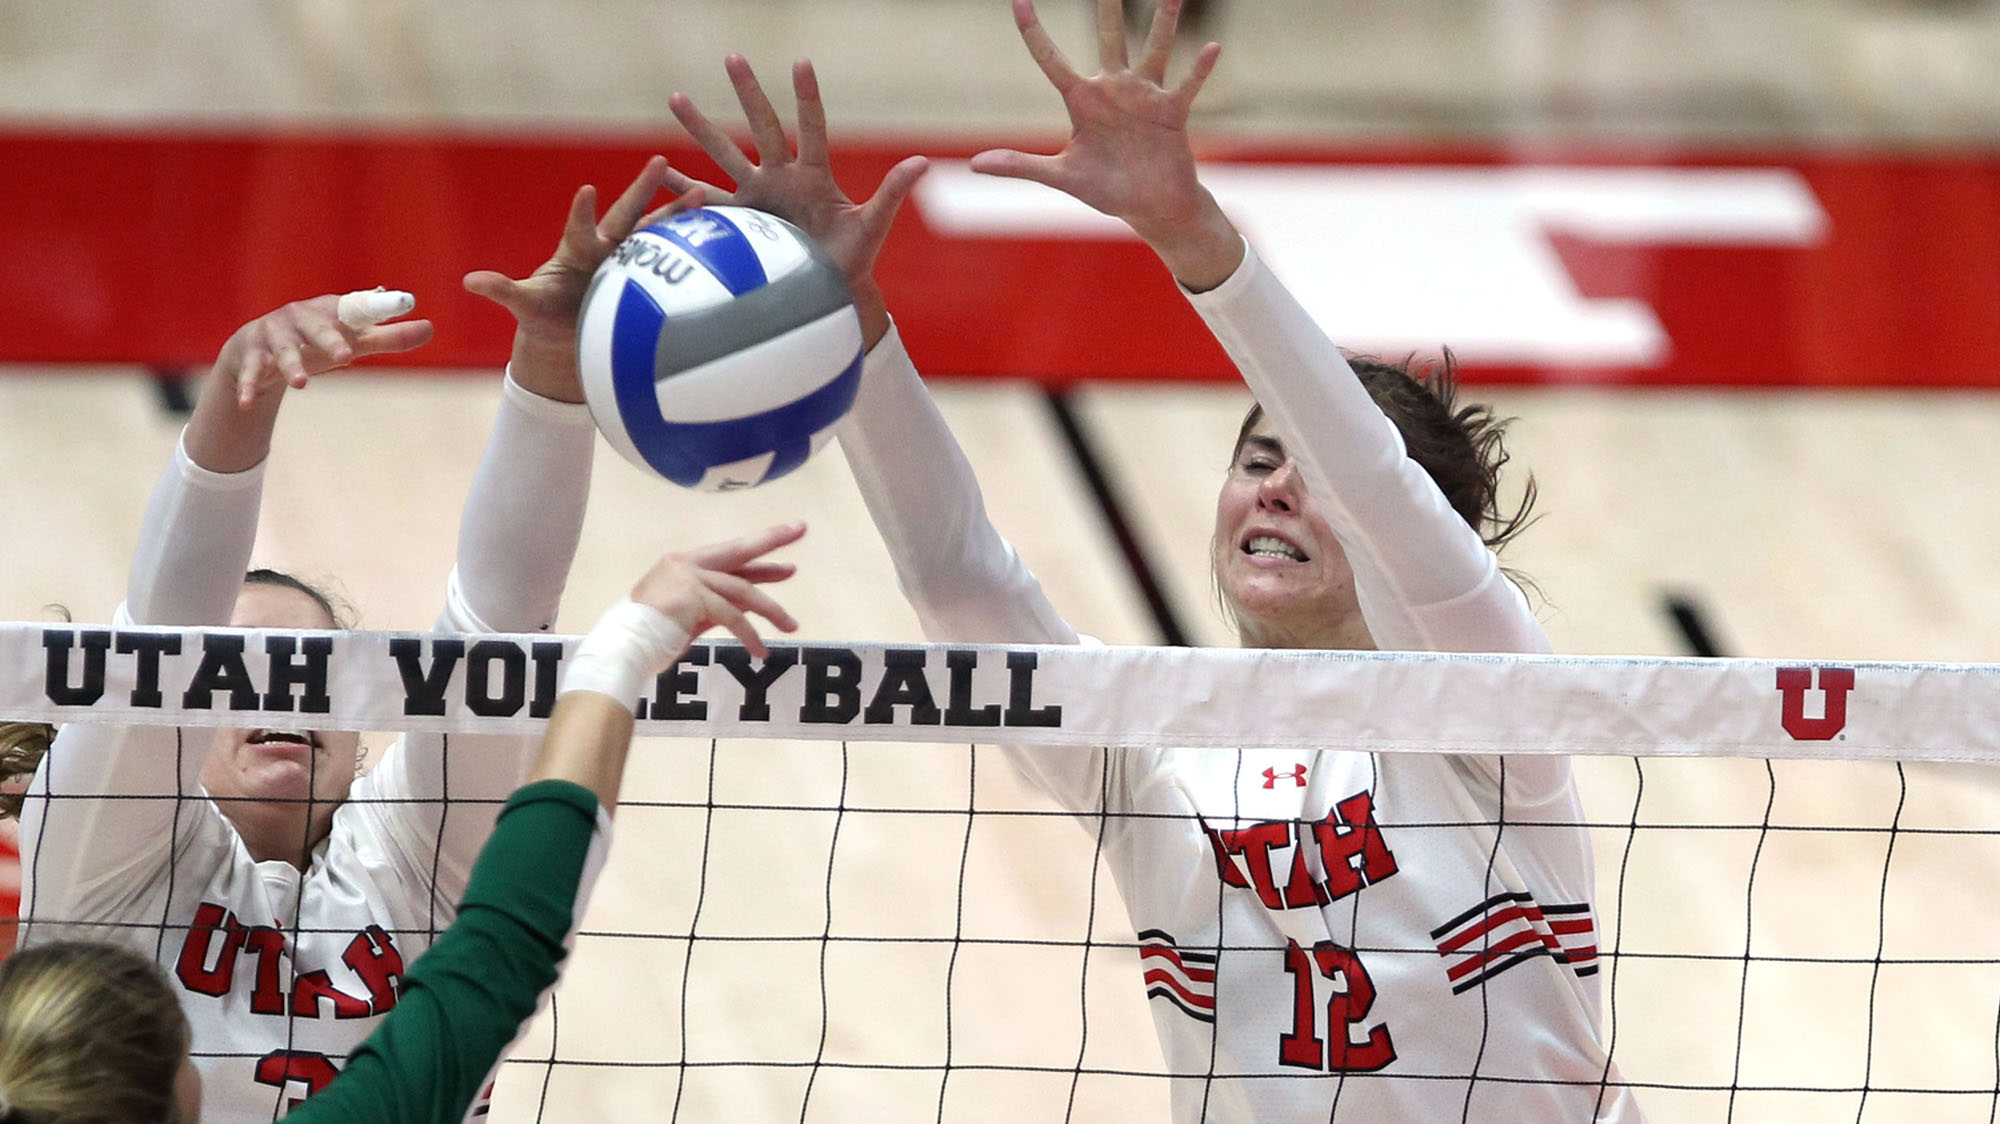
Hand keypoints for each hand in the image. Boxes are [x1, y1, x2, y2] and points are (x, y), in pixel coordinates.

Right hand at [213, 292, 432, 409]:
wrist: (256, 349)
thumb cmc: (315, 341)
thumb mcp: (352, 340)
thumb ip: (388, 337)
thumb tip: (429, 328)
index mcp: (329, 310)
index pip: (356, 308)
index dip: (376, 307)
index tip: (402, 303)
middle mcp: (299, 318)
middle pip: (316, 328)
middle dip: (329, 340)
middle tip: (345, 356)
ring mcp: (273, 336)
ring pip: (282, 351)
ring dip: (290, 365)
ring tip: (300, 383)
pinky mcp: (250, 356)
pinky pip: (250, 373)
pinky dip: (248, 387)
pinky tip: (247, 403)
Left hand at [462, 156, 704, 400]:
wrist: (570, 330)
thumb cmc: (545, 315)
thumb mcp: (525, 305)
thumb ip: (503, 291)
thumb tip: (469, 282)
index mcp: (577, 251)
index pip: (579, 227)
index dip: (582, 211)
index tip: (586, 191)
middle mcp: (606, 247)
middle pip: (627, 216)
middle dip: (643, 189)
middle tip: (661, 160)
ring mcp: (630, 260)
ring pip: (656, 233)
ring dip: (678, 215)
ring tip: (702, 193)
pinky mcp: (647, 276)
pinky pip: (672, 260)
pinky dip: (692, 249)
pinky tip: (720, 233)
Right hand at [629, 521, 805, 658]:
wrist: (622, 648)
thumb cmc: (649, 636)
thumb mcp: (688, 615)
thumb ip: (715, 605)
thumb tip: (748, 607)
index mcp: (681, 564)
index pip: (729, 557)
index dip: (759, 556)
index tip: (785, 554)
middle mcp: (686, 564)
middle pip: (738, 550)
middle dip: (771, 540)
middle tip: (800, 529)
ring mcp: (690, 578)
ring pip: (742, 590)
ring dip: (771, 610)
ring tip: (791, 626)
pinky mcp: (694, 597)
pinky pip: (732, 616)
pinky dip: (750, 635)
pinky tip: (761, 651)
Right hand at [668, 57, 927, 344]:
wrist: (828, 289)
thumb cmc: (853, 258)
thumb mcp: (873, 226)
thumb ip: (892, 193)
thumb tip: (922, 163)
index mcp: (815, 175)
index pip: (812, 128)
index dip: (808, 98)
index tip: (801, 62)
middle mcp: (783, 178)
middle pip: (762, 127)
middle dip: (748, 93)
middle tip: (733, 56)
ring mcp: (758, 197)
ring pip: (725, 155)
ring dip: (701, 128)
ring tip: (676, 98)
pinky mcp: (740, 221)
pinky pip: (706, 203)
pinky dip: (682, 191)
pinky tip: (660, 175)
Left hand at [971, 0, 1241, 289]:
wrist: (1151, 207)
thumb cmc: (1107, 190)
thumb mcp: (1061, 177)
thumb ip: (1021, 166)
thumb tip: (974, 165)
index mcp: (1082, 101)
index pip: (1051, 60)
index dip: (1034, 31)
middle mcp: (1114, 89)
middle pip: (1109, 38)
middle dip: (1108, 6)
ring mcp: (1145, 97)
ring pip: (1154, 50)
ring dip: (1163, 23)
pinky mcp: (1172, 112)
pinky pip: (1187, 86)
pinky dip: (1199, 69)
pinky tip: (1211, 47)